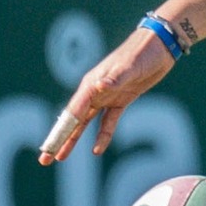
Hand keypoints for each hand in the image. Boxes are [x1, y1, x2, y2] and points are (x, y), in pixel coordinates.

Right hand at [37, 27, 174, 164]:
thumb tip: (98, 86)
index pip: (71, 113)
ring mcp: (107, 96)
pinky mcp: (122, 100)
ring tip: (61, 157)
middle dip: (58, 139)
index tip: (48, 147)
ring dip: (74, 140)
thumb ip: (114, 78)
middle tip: (44, 159)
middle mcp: (94, 92)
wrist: (160, 47)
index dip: (59, 131)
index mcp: (91, 84)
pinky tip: (96, 150)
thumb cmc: (142, 53)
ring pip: (85, 123)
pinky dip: (102, 135)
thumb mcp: (129, 66)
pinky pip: (108, 121)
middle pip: (72, 120)